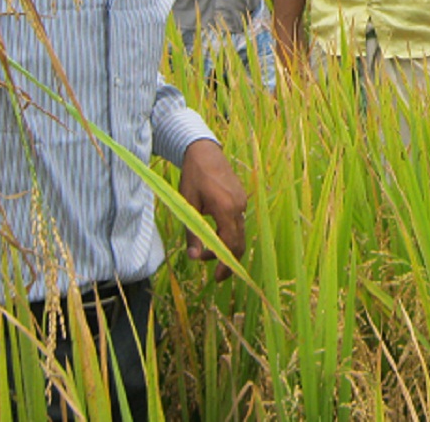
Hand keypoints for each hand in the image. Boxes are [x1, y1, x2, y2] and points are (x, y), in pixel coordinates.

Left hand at [179, 139, 248, 280]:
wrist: (204, 152)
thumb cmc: (193, 176)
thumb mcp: (188, 204)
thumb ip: (192, 233)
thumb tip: (193, 257)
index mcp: (225, 208)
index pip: (230, 243)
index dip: (225, 262)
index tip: (217, 277)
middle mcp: (238, 206)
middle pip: (239, 242)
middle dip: (228, 260)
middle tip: (215, 274)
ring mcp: (242, 202)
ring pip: (239, 234)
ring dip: (226, 247)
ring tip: (207, 252)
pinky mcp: (241, 199)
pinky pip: (238, 223)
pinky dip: (228, 235)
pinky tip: (213, 235)